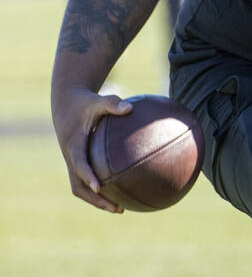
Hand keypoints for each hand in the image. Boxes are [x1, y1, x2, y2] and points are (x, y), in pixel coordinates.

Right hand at [51, 85, 133, 212]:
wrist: (65, 104)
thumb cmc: (84, 102)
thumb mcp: (97, 100)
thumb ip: (112, 103)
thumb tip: (130, 108)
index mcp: (73, 144)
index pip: (79, 164)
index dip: (88, 176)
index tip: (99, 187)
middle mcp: (71, 157)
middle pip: (78, 186)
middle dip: (95, 199)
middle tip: (118, 208)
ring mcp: (73, 161)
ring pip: (81, 188)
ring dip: (97, 200)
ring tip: (121, 208)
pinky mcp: (78, 162)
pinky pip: (87, 180)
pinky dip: (100, 189)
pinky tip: (121, 189)